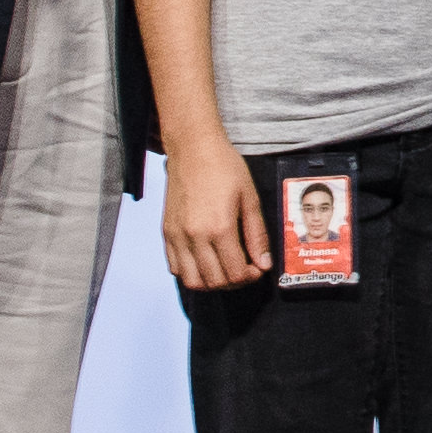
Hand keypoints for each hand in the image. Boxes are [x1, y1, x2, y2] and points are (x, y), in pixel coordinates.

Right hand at [159, 132, 262, 290]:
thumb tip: (264, 264)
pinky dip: (191, 273)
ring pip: (192, 281)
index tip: (258, 268)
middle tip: (245, 270)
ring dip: (211, 283)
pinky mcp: (166, 232)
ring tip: (224, 270)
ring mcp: (177, 236)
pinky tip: (205, 262)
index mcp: (219, 228)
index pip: (236, 273)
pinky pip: (175, 267)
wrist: (193, 149)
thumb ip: (256, 235)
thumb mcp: (250, 199)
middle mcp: (195, 236)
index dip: (251, 277)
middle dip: (234, 282)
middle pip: (215, 281)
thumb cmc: (225, 169)